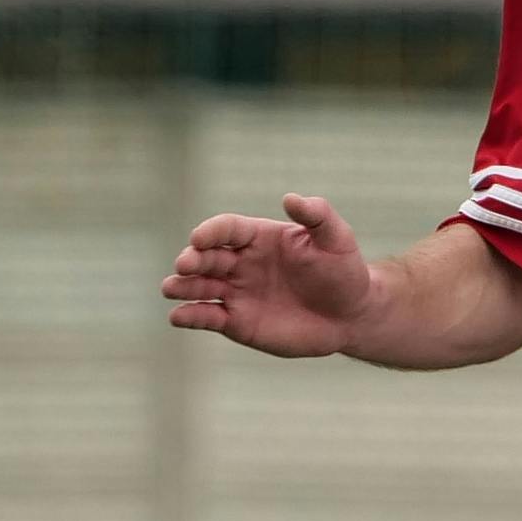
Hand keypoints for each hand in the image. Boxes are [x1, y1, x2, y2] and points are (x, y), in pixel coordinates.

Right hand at [165, 194, 388, 355]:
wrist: (350, 315)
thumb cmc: (343, 271)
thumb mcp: (336, 238)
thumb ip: (316, 215)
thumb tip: (290, 198)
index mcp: (259, 238)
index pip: (227, 229)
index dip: (211, 232)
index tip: (199, 238)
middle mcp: (242, 263)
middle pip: (207, 256)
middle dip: (192, 259)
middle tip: (184, 265)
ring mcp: (237, 292)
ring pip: (200, 286)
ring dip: (182, 286)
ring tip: (171, 288)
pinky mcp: (236, 322)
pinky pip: (207, 317)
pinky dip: (190, 316)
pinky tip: (179, 316)